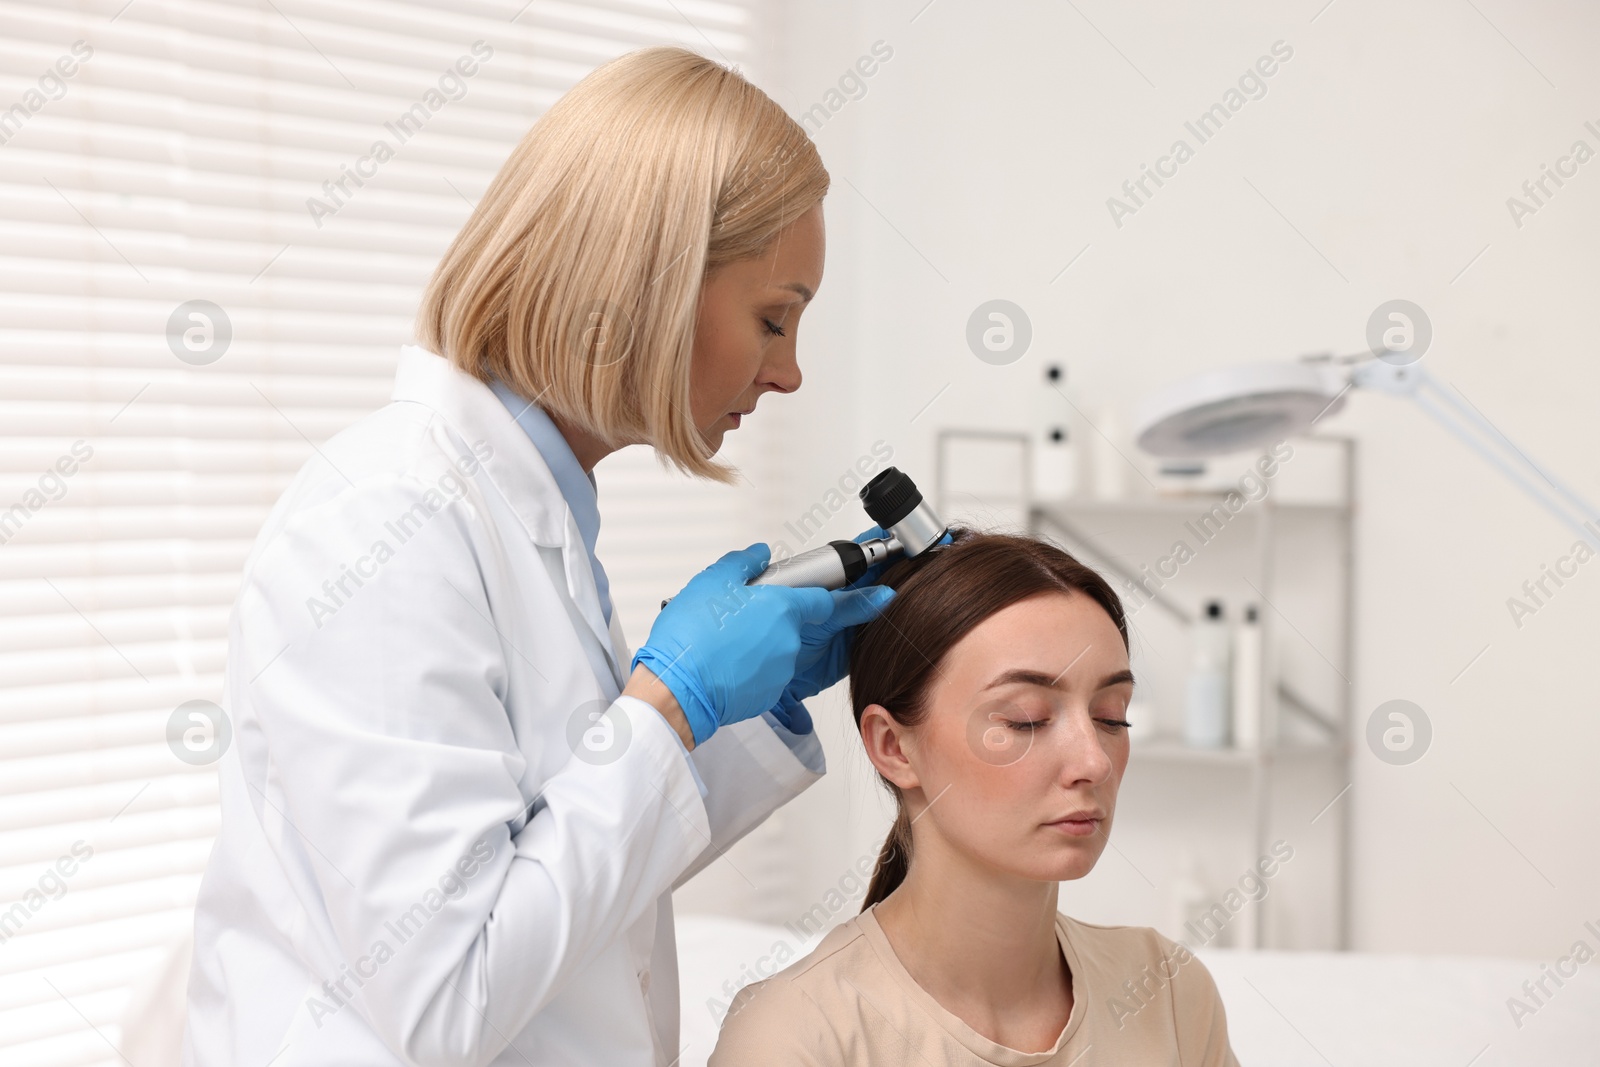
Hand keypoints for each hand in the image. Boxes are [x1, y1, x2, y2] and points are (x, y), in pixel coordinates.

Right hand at [632, 544, 874, 745]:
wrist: (676, 691)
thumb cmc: (691, 638)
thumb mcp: (713, 582)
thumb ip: (742, 564)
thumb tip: (759, 555)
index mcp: (783, 608)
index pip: (833, 600)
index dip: (860, 596)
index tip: (884, 594)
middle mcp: (791, 640)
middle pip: (802, 624)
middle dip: (782, 620)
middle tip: (749, 619)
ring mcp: (783, 668)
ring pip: (783, 647)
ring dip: (763, 641)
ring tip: (725, 638)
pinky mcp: (771, 692)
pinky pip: (771, 670)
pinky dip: (755, 663)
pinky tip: (727, 658)